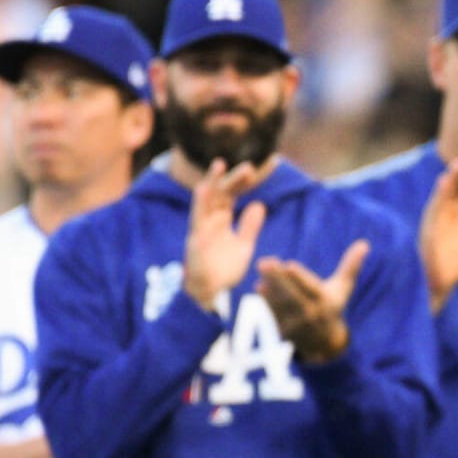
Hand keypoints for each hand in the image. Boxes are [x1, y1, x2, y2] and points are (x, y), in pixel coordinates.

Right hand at [183, 158, 266, 310]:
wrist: (210, 293)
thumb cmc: (224, 270)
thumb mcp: (243, 246)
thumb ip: (249, 226)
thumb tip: (259, 204)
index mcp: (222, 218)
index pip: (235, 193)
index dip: (246, 181)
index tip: (261, 170)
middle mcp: (211, 219)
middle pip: (222, 192)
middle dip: (234, 179)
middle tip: (249, 168)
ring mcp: (202, 227)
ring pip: (206, 200)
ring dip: (212, 182)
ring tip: (220, 164)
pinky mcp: (196, 239)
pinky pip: (197, 219)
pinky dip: (200, 204)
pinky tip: (203, 189)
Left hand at [256, 239, 369, 364]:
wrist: (324, 342)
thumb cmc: (332, 305)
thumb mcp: (343, 288)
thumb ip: (351, 266)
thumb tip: (364, 244)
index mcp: (326, 302)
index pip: (311, 288)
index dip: (300, 277)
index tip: (289, 265)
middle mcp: (312, 314)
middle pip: (292, 295)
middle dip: (278, 279)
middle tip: (264, 262)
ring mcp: (297, 325)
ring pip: (281, 304)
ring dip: (270, 287)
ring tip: (261, 270)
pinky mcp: (285, 332)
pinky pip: (275, 315)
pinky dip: (267, 302)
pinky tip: (260, 288)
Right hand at [419, 156, 457, 312]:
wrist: (443, 287)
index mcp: (454, 214)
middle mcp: (443, 214)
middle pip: (452, 188)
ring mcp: (434, 222)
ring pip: (441, 195)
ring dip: (450, 179)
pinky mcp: (428, 232)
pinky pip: (433, 211)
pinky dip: (438, 197)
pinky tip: (445, 182)